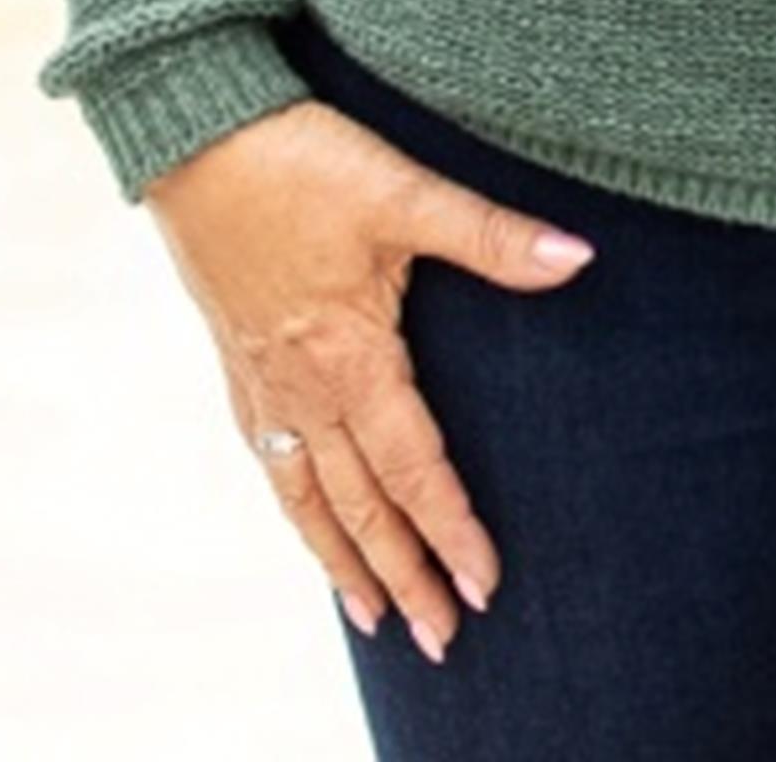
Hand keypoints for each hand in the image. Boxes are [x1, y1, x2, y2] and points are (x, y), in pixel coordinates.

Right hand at [145, 96, 593, 662]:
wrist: (196, 137)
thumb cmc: (303, 161)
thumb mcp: (405, 192)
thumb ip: (492, 235)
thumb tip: (578, 258)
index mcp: (349, 357)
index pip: (413, 468)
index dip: (450, 528)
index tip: (484, 585)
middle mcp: (301, 386)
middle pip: (360, 506)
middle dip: (402, 575)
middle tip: (440, 639)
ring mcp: (261, 378)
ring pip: (306, 497)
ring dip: (342, 560)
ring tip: (371, 619)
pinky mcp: (236, 358)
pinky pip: (268, 460)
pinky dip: (295, 507)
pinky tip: (306, 519)